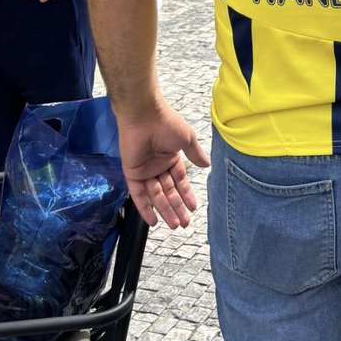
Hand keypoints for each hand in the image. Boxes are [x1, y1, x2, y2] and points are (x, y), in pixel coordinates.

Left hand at [114, 98, 209, 228]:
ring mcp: (145, 171)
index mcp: (171, 157)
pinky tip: (153, 220)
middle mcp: (158, 166)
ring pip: (156, 196)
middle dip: (176, 207)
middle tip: (183, 223)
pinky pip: (138, 195)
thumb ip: (195, 154)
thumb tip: (208, 164)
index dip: (186, 195)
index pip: (180, 181)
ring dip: (164, 210)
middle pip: (168, 191)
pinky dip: (145, 208)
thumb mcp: (186, 139)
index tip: (193, 208)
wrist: (145, 116)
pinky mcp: (132, 174)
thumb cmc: (167, 123)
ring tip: (174, 224)